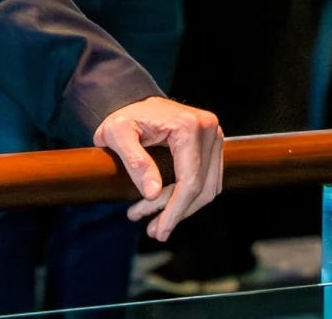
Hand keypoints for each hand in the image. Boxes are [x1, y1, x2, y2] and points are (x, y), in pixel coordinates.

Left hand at [93, 96, 223, 241]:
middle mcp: (208, 129)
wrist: (133, 99)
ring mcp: (214, 135)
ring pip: (207, 187)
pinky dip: (190, 197)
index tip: (160, 231)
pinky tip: (168, 206)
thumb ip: (134, 161)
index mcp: (188, 126)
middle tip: (152, 230)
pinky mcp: (212, 143)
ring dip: (183, 208)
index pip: (190, 180)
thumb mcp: (117, 134)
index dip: (175, 210)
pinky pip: (208, 179)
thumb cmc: (123, 116)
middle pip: (200, 187)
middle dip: (176, 212)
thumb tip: (152, 192)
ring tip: (156, 223)